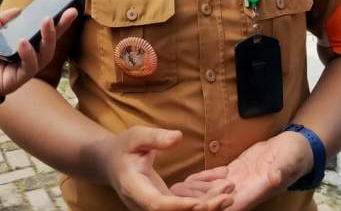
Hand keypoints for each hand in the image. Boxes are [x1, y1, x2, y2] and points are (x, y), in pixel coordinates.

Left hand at [0, 7, 77, 97]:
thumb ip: (0, 21)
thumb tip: (19, 10)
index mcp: (14, 46)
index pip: (38, 33)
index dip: (53, 22)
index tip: (66, 8)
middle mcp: (21, 58)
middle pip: (47, 44)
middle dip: (60, 28)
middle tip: (70, 12)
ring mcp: (20, 70)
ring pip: (44, 56)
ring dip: (48, 38)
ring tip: (47, 22)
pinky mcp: (16, 81)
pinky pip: (28, 68)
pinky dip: (28, 54)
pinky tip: (23, 42)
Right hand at [97, 127, 233, 210]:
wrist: (111, 163)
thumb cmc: (123, 147)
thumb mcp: (136, 136)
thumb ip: (155, 138)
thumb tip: (178, 137)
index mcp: (134, 188)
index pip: (156, 204)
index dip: (178, 206)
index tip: (200, 203)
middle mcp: (143, 205)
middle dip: (203, 208)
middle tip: (227, 197)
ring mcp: (153, 208)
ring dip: (207, 206)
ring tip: (229, 193)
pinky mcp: (163, 205)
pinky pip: (183, 207)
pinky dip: (203, 200)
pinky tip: (221, 189)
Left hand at [175, 131, 312, 210]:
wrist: (295, 147)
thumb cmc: (294, 156)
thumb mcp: (288, 163)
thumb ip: (279, 172)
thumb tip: (274, 179)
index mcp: (256, 191)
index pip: (232, 205)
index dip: (214, 207)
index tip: (197, 208)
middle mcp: (245, 190)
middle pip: (216, 200)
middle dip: (198, 202)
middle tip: (175, 201)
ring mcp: (239, 181)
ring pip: (213, 190)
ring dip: (195, 192)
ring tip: (175, 191)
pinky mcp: (236, 170)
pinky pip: (216, 177)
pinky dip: (202, 179)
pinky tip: (188, 180)